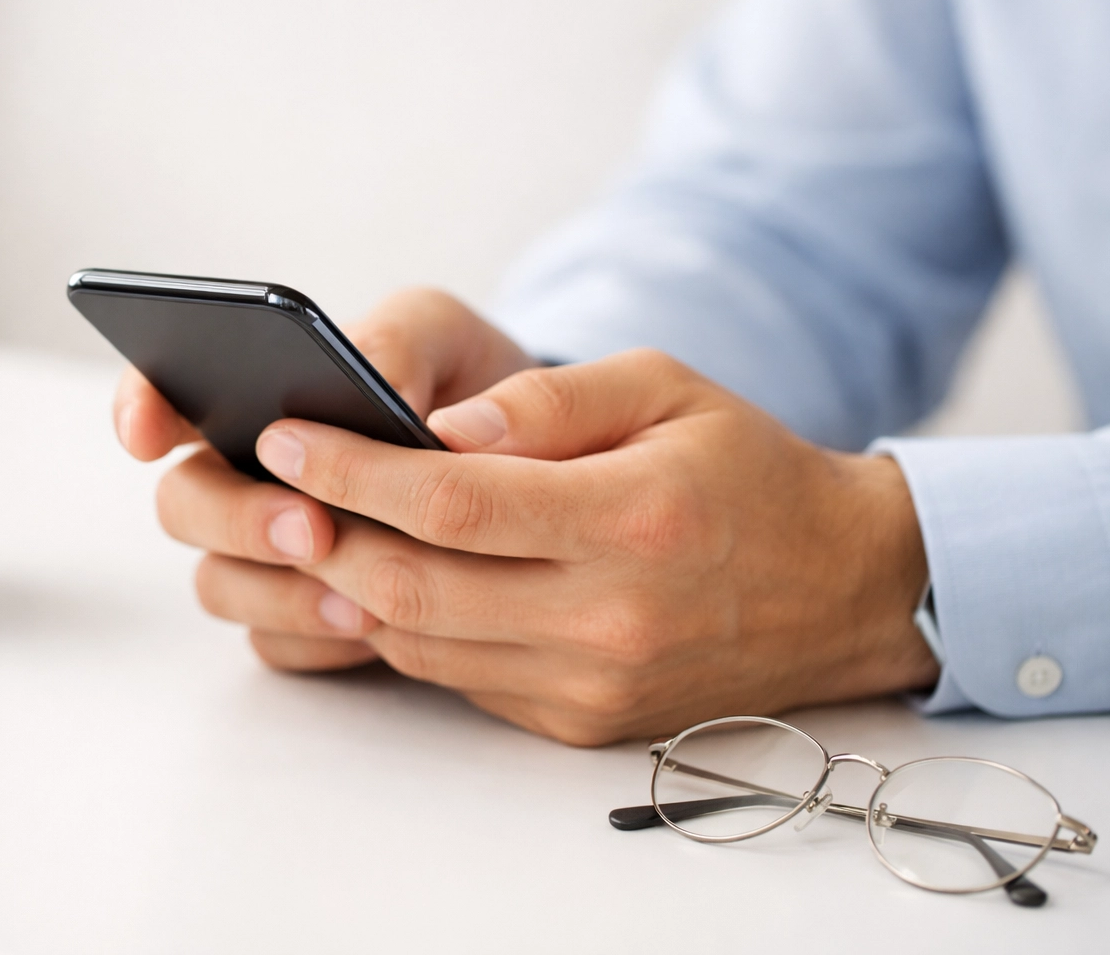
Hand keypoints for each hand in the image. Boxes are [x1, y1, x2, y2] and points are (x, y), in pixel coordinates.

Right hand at [113, 288, 537, 668]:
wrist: (526, 468)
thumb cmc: (461, 383)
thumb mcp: (439, 333)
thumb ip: (398, 339)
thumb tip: (376, 389)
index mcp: (250, 392)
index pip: (160, 392)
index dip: (137, 408)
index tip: (147, 434)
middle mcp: (240, 474)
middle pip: (183, 503)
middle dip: (236, 519)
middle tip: (312, 526)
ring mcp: (262, 552)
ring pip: (220, 584)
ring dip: (280, 594)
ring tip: (361, 598)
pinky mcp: (300, 617)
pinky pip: (276, 643)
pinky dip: (317, 639)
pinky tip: (374, 631)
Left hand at [181, 348, 937, 745]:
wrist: (839, 587)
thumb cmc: (746, 470)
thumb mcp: (665, 387)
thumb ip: (549, 400)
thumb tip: (440, 427)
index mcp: (629, 521)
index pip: (450, 501)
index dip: (349, 468)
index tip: (282, 436)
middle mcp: (606, 619)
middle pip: (410, 587)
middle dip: (319, 535)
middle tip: (270, 489)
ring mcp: (588, 684)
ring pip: (417, 641)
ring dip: (346, 587)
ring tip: (311, 526)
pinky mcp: (577, 722)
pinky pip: (453, 674)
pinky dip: (403, 626)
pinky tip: (386, 576)